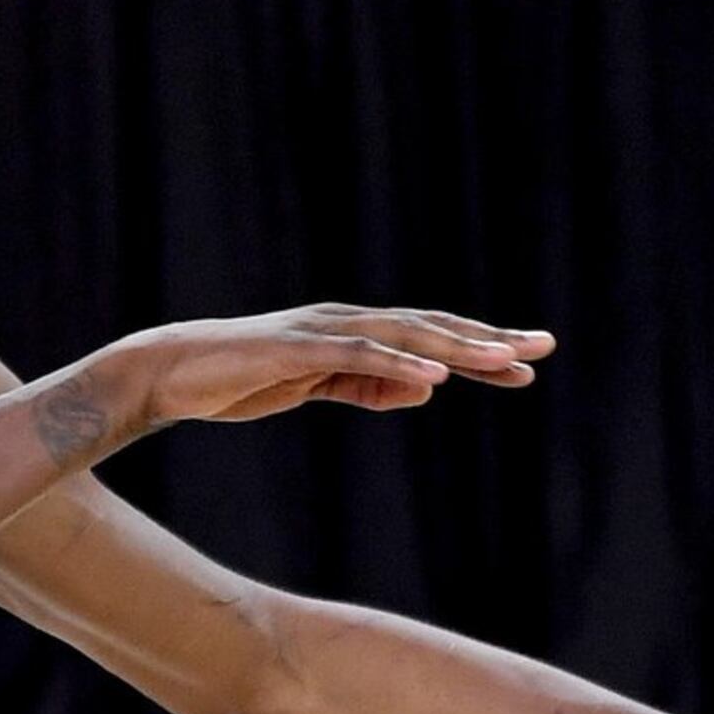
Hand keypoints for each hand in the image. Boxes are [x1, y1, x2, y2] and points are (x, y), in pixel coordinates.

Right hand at [130, 306, 554, 426]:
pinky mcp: (295, 349)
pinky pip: (355, 356)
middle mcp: (346, 322)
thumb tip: (427, 390)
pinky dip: (396, 365)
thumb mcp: (315, 390)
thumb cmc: (238, 381)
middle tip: (542, 347)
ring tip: (502, 359)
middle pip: (430, 328)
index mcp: (353, 334)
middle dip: (486, 338)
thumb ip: (369, 388)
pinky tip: (433, 378)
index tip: (525, 365)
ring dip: (454, 346)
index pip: (428, 338)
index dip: (478, 348)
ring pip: (402, 335)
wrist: (171, 373)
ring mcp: (321, 331)